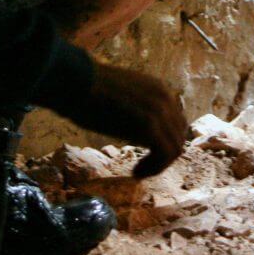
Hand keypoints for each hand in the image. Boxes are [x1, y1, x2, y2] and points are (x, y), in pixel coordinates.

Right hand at [71, 65, 187, 176]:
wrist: (75, 83)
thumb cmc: (87, 90)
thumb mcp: (121, 96)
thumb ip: (136, 108)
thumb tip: (134, 125)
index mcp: (160, 90)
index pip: (176, 122)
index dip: (164, 142)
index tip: (145, 154)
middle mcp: (166, 99)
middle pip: (178, 136)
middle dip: (163, 156)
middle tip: (142, 167)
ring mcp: (160, 113)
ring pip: (175, 148)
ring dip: (158, 165)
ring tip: (138, 171)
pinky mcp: (150, 127)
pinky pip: (164, 155)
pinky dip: (153, 168)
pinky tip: (136, 172)